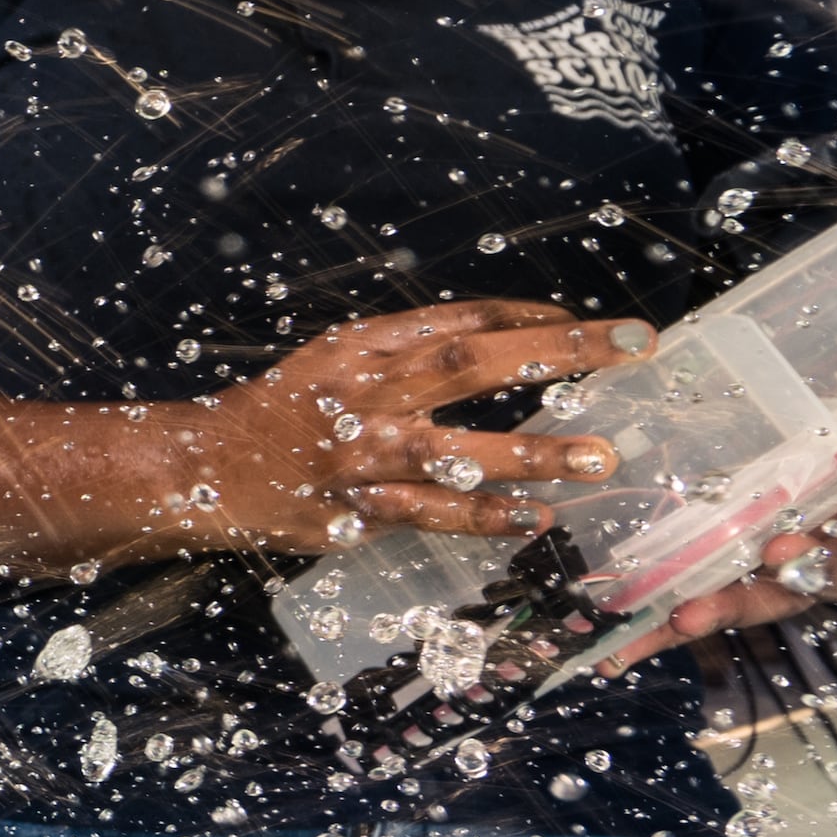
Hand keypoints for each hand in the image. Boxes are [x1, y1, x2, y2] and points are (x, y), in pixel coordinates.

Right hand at [173, 302, 658, 556]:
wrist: (204, 467)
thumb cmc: (285, 409)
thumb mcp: (341, 356)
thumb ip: (412, 346)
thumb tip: (503, 336)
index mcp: (368, 347)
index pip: (465, 318)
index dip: (536, 317)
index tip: (599, 325)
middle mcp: (369, 393)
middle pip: (474, 361)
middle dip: (558, 350)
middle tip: (631, 345)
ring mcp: (364, 457)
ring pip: (458, 450)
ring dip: (533, 453)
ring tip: (600, 458)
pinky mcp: (355, 511)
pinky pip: (430, 515)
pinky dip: (483, 518)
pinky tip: (534, 519)